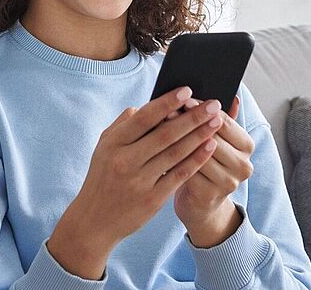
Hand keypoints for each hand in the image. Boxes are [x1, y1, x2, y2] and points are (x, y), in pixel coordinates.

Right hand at [47, 86, 223, 277]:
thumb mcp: (104, 146)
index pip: (144, 118)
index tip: (187, 90)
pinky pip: (179, 175)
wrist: (94, 220)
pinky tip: (210, 146)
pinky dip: (196, 159)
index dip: (166, 102)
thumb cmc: (102, 176)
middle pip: (165, 134)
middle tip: (213, 104)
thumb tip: (145, 106)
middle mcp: (126, 161)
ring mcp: (140, 181)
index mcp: (114, 143)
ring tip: (216, 121)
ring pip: (176, 153)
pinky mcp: (153, 199)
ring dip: (199, 135)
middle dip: (192, 117)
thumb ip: (123, 124)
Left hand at [171, 96, 254, 241]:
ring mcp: (228, 182)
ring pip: (198, 154)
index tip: (184, 98)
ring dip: (177, 139)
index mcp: (247, 145)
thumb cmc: (206, 162)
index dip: (202, 109)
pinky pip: (187, 171)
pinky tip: (158, 148)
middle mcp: (243, 165)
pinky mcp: (209, 196)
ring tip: (159, 125)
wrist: (201, 203)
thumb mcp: (217, 139)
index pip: (224, 121)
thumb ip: (223, 118)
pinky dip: (172, 158)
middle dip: (188, 122)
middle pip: (212, 136)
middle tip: (168, 109)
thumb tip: (232, 95)